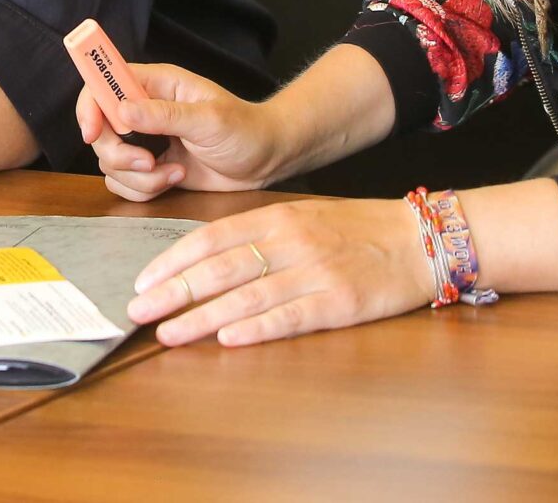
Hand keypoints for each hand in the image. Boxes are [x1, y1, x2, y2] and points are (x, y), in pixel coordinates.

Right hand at [77, 61, 282, 197]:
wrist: (265, 160)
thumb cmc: (245, 129)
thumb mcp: (209, 119)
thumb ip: (165, 116)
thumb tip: (122, 111)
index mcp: (155, 85)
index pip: (103, 84)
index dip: (89, 106)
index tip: (92, 133)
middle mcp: (144, 110)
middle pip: (99, 131)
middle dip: (119, 154)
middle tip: (149, 162)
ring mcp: (146, 141)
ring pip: (110, 162)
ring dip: (137, 177)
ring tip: (173, 174)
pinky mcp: (151, 168)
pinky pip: (124, 183)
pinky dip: (143, 190)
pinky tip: (175, 180)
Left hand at [127, 198, 435, 346]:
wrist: (419, 238)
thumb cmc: (357, 229)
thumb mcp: (303, 217)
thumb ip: (259, 235)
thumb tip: (206, 259)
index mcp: (277, 216)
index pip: (211, 237)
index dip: (173, 260)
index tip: (142, 281)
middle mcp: (290, 241)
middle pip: (220, 268)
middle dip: (174, 291)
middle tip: (138, 311)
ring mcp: (314, 272)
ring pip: (246, 296)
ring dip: (202, 317)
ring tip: (168, 333)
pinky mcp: (339, 303)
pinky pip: (290, 317)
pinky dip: (257, 329)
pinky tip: (228, 340)